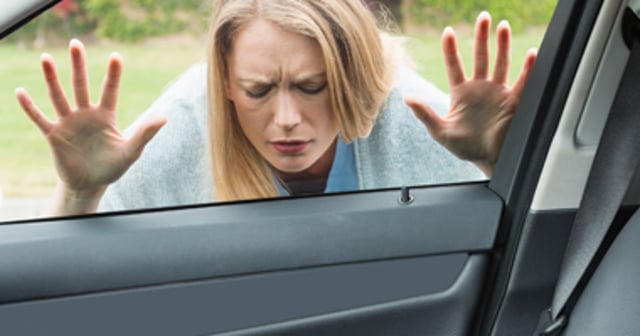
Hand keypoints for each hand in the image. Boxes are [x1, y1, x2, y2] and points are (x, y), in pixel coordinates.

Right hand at [16, 39, 165, 198]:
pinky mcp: (54, 135)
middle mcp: (86, 114)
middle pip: (81, 85)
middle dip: (79, 65)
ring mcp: (69, 123)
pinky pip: (40, 118)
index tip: (116, 56)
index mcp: (106, 116)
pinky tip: (20, 92)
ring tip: (46, 58)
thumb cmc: (112, 167)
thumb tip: (164, 117)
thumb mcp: (131, 151)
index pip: (110, 90)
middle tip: (76, 43)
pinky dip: (30, 106)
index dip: (113, 74)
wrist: (90, 185)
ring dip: (52, 78)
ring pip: (59, 96)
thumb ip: (145, 133)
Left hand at [405, 12, 536, 175]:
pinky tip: (531, 54)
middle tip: (483, 16)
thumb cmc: (465, 147)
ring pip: (501, 62)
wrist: (488, 160)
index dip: (451, 48)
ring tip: (502, 26)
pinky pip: (522, 81)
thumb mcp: (441, 131)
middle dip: (482, 36)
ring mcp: (497, 92)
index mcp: (461, 93)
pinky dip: (527, 68)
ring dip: (502, 44)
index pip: (454, 64)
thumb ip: (425, 114)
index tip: (447, 31)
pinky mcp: (513, 101)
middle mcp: (480, 88)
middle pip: (480, 56)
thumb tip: (407, 98)